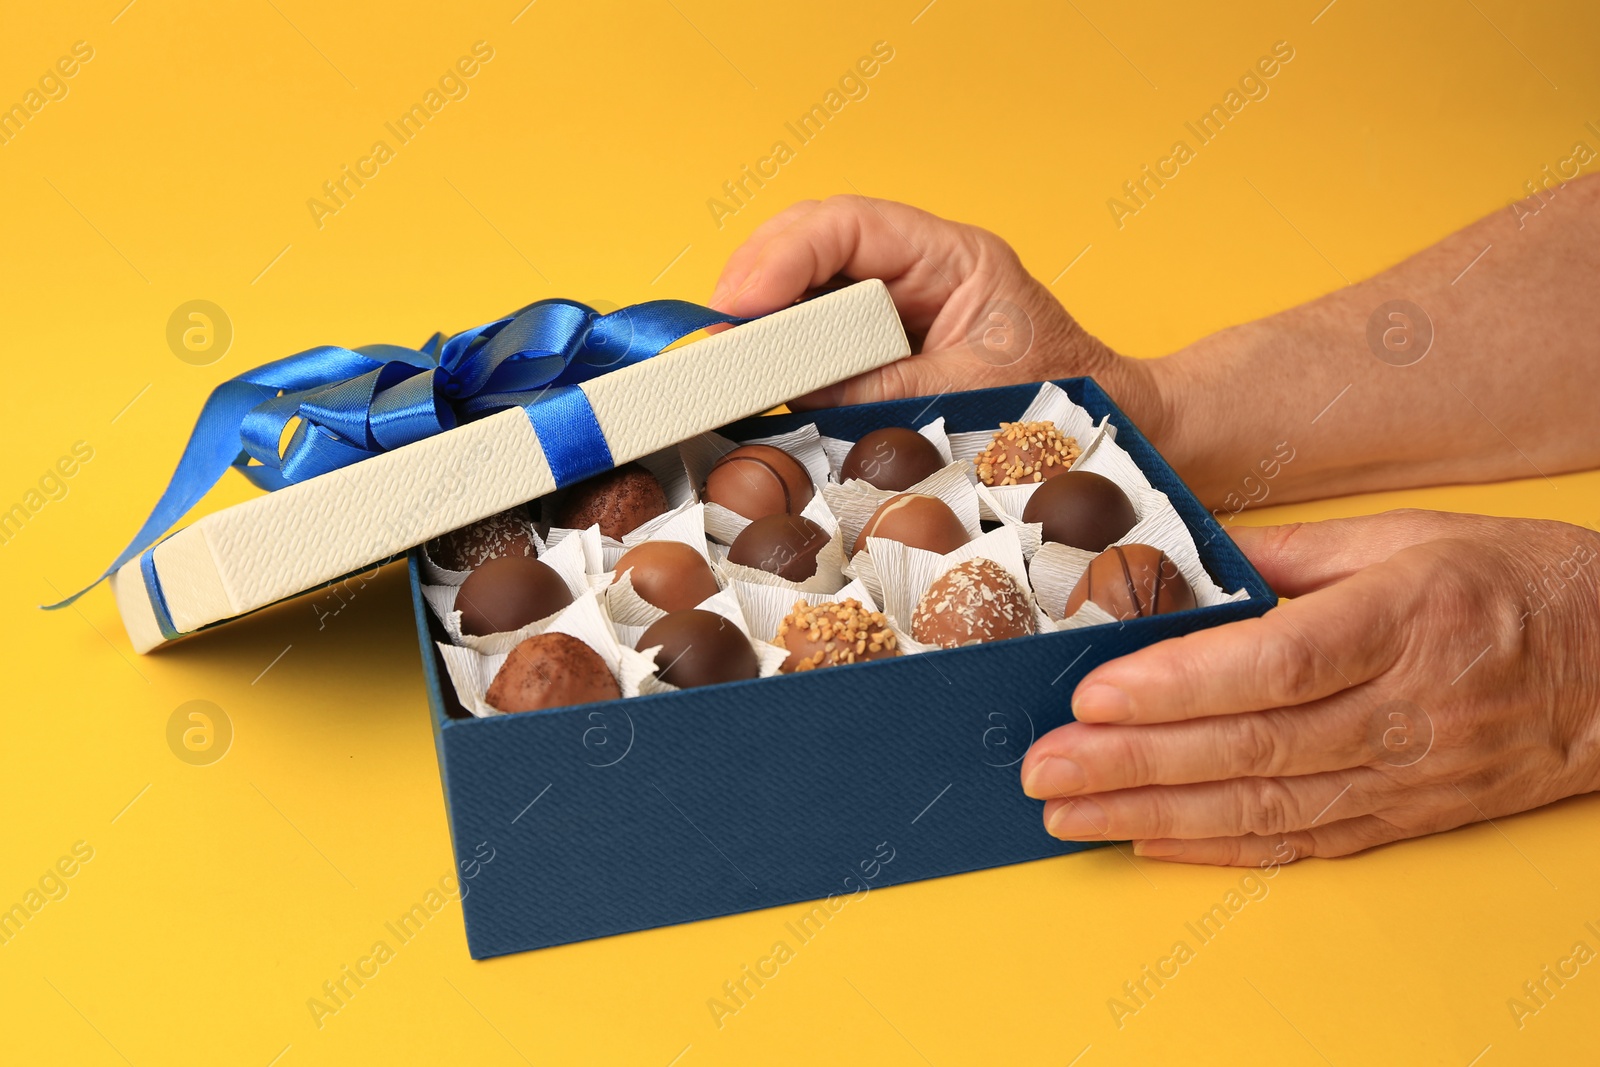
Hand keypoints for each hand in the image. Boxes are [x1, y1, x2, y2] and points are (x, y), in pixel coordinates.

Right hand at [710, 195, 1162, 427]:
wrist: (1108, 435)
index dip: (783, 256)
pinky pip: (815, 338)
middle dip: (755, 281)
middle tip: (716, 334)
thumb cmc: (1060, 406)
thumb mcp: (967, 397)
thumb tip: (791, 390)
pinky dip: (779, 356)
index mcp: (951, 257)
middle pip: (811, 244)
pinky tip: (754, 378)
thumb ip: (880, 389)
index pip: (848, 226)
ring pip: (804, 288)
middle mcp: (915, 270)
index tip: (739, 303)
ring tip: (723, 360)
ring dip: (760, 319)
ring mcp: (894, 307)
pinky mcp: (880, 349)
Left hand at [1019, 509, 1599, 864]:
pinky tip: (1147, 842)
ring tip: (1067, 812)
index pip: (1278, 662)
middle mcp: (1407, 708)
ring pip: (1265, 807)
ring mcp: (1409, 775)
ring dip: (1154, 816)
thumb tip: (1192, 562)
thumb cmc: (1518, 584)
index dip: (1179, 685)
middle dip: (1133, 763)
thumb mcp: (1415, 535)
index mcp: (1408, 618)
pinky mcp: (1408, 817)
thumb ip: (1298, 553)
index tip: (1093, 695)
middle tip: (1043, 767)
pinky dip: (1218, 849)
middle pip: (1252, 745)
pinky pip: (1303, 842)